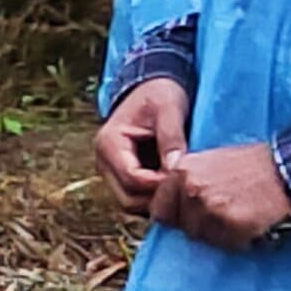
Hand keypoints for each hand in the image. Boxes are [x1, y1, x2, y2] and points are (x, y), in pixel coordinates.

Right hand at [99, 75, 189, 204]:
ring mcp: (110, 172)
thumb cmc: (160, 92)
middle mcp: (103, 162)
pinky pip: (136, 199)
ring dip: (156, 201)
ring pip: (131, 204)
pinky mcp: (121, 177)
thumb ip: (171, 137)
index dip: (161, 184)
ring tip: (181, 186)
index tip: (186, 176)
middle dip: (159, 198)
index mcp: (109, 144)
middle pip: (128, 199)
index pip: (132, 179)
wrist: (151, 86)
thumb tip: (175, 168)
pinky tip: (174, 186)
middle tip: (187, 186)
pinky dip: (155, 198)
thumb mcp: (169, 107)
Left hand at [158, 141, 290, 249]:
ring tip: (239, 216)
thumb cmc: (253, 166)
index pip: (160, 211)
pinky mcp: (231, 226)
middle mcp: (191, 190)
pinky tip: (250, 223)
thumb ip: (187, 180)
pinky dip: (236, 240)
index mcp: (182, 171)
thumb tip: (169, 205)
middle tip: (223, 215)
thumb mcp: (211, 161)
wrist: (290, 170)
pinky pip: (225, 244)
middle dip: (198, 225)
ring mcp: (210, 209)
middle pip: (181, 226)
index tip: (191, 217)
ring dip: (218, 234)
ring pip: (202, 237)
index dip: (176, 217)